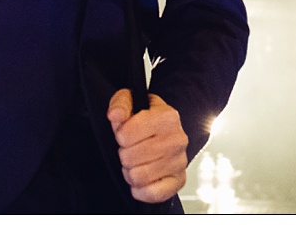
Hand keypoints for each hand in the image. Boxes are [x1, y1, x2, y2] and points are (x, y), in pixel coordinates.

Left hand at [106, 89, 188, 203]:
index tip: (126, 133)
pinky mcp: (178, 181)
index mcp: (167, 116)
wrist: (168, 132)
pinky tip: (144, 176)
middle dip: (124, 154)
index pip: (126, 134)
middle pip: (129, 157)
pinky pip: (151, 194)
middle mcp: (177, 139)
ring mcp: (180, 162)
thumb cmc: (147, 119)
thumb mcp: (132, 102)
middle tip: (132, 148)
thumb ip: (121, 104)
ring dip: (131, 171)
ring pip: (137, 177)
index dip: (120, 135)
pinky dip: (141, 189)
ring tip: (137, 162)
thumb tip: (115, 115)